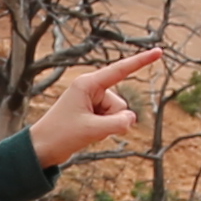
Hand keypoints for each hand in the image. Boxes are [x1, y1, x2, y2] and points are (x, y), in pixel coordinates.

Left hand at [27, 46, 167, 168]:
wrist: (41, 149)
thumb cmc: (61, 135)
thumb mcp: (93, 130)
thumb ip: (118, 124)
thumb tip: (131, 119)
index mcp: (88, 84)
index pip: (120, 70)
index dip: (141, 61)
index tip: (159, 51)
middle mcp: (91, 89)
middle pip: (120, 104)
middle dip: (112, 119)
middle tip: (87, 127)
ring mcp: (92, 102)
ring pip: (118, 115)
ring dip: (107, 126)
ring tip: (84, 131)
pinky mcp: (92, 113)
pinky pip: (111, 121)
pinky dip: (104, 130)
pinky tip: (86, 133)